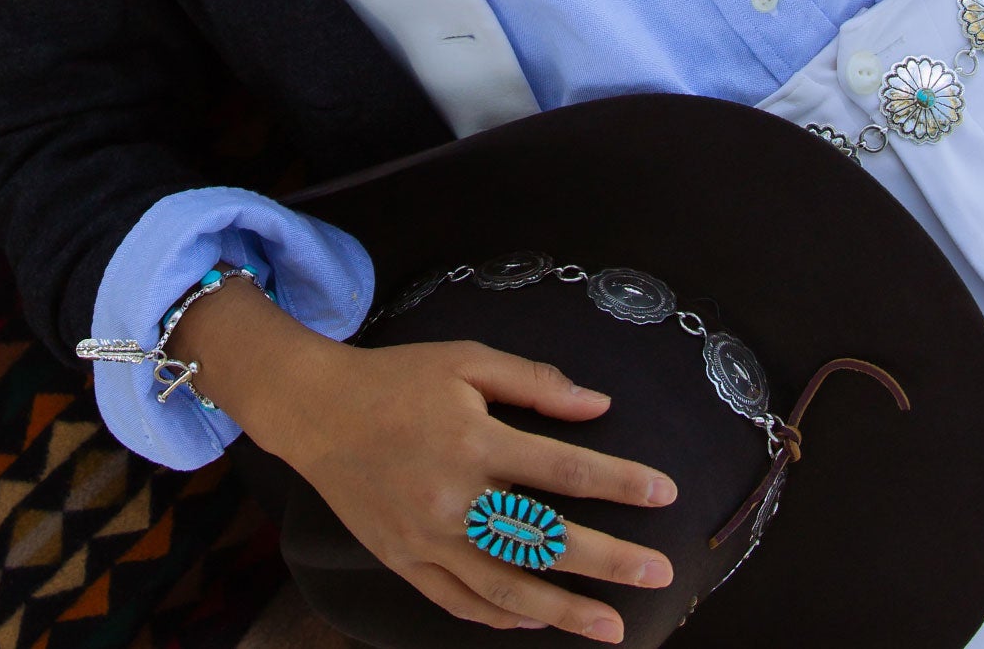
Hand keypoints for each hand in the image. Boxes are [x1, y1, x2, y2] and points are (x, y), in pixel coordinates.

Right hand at [175, 281, 675, 639]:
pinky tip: (537, 620)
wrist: (317, 411)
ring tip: (612, 628)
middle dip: (610, 561)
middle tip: (660, 576)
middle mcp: (454, 499)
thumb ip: (535, 381)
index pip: (565, 471)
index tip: (665, 494)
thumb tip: (600, 405)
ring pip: (507, 588)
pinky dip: (503, 616)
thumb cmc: (399, 378)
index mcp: (475, 442)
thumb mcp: (467, 360)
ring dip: (565, 611)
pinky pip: (460, 603)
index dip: (621, 483)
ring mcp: (427, 539)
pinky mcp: (404, 562)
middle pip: (546, 540)